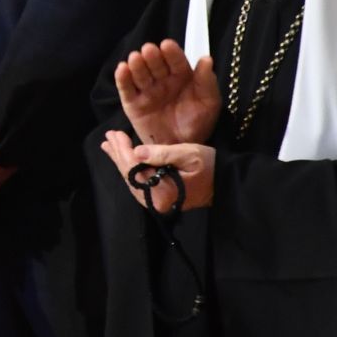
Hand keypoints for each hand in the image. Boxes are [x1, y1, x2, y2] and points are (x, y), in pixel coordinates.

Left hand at [100, 130, 214, 212]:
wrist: (228, 183)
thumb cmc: (211, 166)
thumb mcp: (188, 154)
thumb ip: (162, 153)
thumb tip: (136, 151)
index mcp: (163, 193)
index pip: (135, 169)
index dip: (123, 150)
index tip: (114, 134)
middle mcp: (157, 202)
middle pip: (130, 176)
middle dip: (118, 155)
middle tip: (107, 137)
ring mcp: (158, 202)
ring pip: (133, 180)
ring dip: (121, 161)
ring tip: (110, 146)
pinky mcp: (161, 198)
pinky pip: (140, 183)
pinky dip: (130, 169)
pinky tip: (123, 158)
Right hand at [114, 40, 220, 147]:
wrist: (181, 148)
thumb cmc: (197, 124)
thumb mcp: (209, 103)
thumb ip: (207, 82)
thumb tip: (206, 59)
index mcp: (181, 76)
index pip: (175, 60)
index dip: (171, 52)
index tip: (167, 45)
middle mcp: (162, 80)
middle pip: (155, 64)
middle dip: (152, 56)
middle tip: (149, 51)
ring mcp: (146, 91)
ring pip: (140, 74)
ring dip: (137, 64)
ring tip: (135, 58)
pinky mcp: (133, 103)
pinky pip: (126, 89)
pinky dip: (122, 78)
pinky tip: (122, 68)